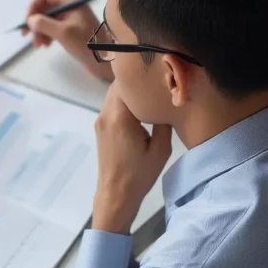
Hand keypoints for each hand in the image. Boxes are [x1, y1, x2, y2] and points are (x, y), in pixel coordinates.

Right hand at [22, 0, 112, 80]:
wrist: (106, 60)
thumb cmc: (87, 44)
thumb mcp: (64, 33)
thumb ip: (45, 24)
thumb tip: (30, 20)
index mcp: (70, 1)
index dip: (33, 6)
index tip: (27, 22)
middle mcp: (70, 6)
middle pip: (45, 7)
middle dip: (35, 21)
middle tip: (28, 37)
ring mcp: (70, 18)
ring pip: (47, 19)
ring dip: (39, 30)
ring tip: (38, 45)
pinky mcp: (70, 29)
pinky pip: (53, 28)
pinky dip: (46, 35)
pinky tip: (45, 45)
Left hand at [91, 88, 172, 233]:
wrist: (116, 193)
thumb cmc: (139, 174)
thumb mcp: (161, 149)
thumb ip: (163, 122)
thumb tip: (166, 102)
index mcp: (120, 118)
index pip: (126, 83)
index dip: (140, 75)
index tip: (157, 73)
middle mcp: (106, 115)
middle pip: (118, 86)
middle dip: (135, 81)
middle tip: (156, 81)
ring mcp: (101, 121)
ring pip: (114, 95)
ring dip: (130, 92)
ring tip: (150, 93)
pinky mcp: (101, 128)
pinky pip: (112, 106)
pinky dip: (124, 102)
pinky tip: (140, 106)